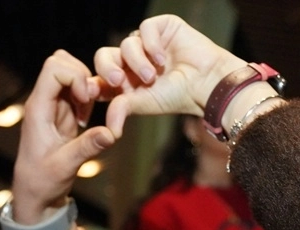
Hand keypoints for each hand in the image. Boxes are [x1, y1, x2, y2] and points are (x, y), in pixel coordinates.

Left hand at [11, 49, 116, 222]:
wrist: (35, 193)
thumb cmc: (42, 181)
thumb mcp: (65, 166)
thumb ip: (87, 147)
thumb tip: (112, 133)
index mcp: (38, 109)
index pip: (53, 68)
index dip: (75, 76)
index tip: (85, 100)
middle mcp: (42, 102)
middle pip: (60, 62)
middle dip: (82, 76)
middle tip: (89, 103)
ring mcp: (51, 105)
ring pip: (68, 73)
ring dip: (85, 86)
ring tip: (87, 113)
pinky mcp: (60, 113)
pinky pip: (75, 90)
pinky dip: (86, 97)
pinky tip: (86, 120)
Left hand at [94, 14, 246, 136]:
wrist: (206, 83)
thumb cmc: (177, 97)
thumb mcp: (143, 105)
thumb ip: (120, 109)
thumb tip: (108, 131)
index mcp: (124, 81)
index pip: (99, 77)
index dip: (94, 83)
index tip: (93, 91)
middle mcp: (132, 62)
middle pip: (104, 56)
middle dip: (108, 68)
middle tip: (118, 81)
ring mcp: (145, 44)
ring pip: (126, 44)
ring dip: (137, 62)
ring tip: (154, 76)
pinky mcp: (160, 28)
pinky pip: (144, 29)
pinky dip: (151, 44)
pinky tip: (163, 58)